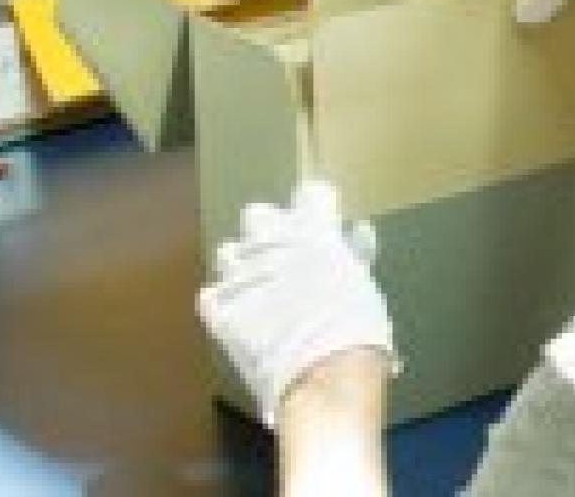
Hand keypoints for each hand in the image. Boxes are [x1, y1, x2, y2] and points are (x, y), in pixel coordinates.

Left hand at [197, 181, 394, 428]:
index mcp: (315, 232)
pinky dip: (221, 305)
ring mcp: (242, 276)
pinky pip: (210, 296)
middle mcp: (273, 243)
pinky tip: (237, 317)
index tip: (316, 220)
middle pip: (258, 216)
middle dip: (267, 231)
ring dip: (241, 266)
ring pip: (228, 253)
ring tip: (256, 288)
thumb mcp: (364, 287)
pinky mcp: (220, 311)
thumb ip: (354, 256)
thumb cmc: (356, 332)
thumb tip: (358, 235)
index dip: (313, 208)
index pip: (310, 196)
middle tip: (281, 254)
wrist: (324, 376)